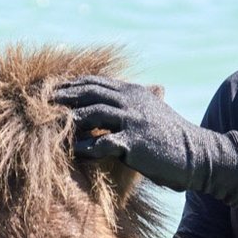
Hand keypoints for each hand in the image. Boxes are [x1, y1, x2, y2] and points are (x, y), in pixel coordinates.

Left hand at [50, 76, 228, 192]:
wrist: (197, 154)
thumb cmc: (168, 138)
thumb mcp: (148, 113)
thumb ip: (126, 105)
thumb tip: (103, 106)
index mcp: (132, 91)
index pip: (93, 82)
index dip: (69, 85)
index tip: (48, 91)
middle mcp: (131, 100)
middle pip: (88, 92)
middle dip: (63, 97)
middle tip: (40, 104)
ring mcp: (133, 120)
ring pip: (93, 113)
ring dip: (70, 120)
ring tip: (51, 127)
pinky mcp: (135, 142)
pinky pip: (103, 142)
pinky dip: (86, 146)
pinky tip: (74, 151)